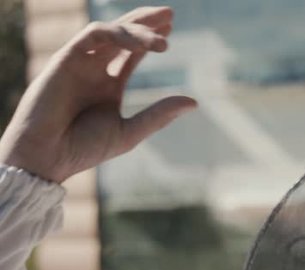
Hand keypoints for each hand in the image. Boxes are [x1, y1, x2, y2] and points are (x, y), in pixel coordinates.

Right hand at [0, 7, 195, 182]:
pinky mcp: (65, 60)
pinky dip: (117, 34)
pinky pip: (92, 35)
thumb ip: (159, 115)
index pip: (131, 53)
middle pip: (122, 35)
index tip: (170, 32)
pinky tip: (140, 44)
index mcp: (108, 85)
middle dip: (145, 21)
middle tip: (170, 14)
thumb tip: (195, 102)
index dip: (149, 39)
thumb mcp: (129, 132)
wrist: (47, 157)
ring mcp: (79, 63)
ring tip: (163, 41)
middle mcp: (93, 70)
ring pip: (110, 32)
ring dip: (137, 29)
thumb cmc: (83, 149)